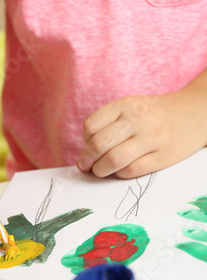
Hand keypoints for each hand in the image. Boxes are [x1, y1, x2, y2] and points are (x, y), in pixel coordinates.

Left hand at [77, 89, 206, 177]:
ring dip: (100, 170)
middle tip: (86, 166)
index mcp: (126, 105)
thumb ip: (109, 124)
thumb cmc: (154, 114)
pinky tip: (121, 171)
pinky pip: (133, 170)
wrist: (194, 113)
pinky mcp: (163, 156)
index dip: (84, 141)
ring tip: (100, 171)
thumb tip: (85, 155)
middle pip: (99, 144)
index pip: (91, 126)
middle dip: (87, 160)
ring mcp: (152, 138)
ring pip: (114, 159)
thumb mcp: (131, 106)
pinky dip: (120, 174)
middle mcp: (138, 120)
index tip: (88, 147)